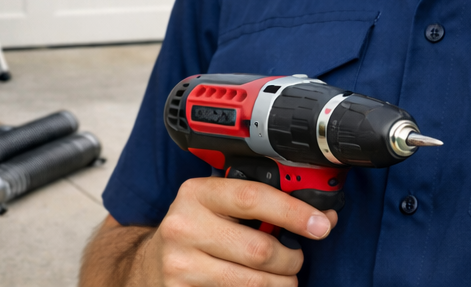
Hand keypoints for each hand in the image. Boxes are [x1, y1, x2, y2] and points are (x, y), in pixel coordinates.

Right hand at [139, 176, 336, 285]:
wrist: (149, 267)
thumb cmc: (194, 231)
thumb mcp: (215, 206)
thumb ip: (255, 203)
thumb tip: (318, 215)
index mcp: (197, 193)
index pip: (253, 197)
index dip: (293, 212)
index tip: (321, 224)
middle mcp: (184, 226)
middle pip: (258, 250)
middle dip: (291, 259)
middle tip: (297, 259)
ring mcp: (181, 266)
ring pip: (252, 283)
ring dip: (280, 284)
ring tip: (284, 279)